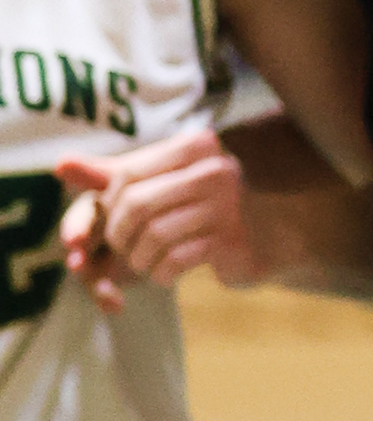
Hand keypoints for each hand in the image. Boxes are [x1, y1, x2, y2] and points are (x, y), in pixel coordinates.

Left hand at [58, 128, 261, 312]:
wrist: (265, 238)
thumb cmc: (201, 207)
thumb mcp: (157, 182)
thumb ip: (111, 174)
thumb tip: (60, 166)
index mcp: (193, 146)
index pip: (127, 175)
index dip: (105, 207)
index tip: (103, 228)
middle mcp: (214, 169)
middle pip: (137, 204)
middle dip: (120, 235)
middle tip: (122, 251)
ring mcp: (228, 204)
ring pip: (155, 233)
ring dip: (139, 258)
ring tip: (143, 264)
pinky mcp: (233, 240)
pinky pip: (177, 258)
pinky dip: (161, 272)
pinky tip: (164, 274)